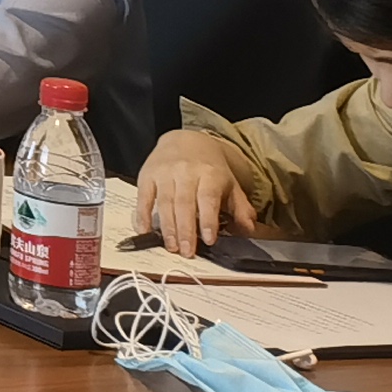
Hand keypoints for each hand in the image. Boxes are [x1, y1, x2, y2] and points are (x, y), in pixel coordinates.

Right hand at [136, 130, 262, 258]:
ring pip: (164, 202)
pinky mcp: (147, 175)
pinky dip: (143, 215)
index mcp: (210, 174)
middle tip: (187, 251)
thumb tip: (249, 229)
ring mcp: (164, 173)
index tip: (209, 240)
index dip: (208, 220)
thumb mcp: (231, 184)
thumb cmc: (209, 168)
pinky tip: (145, 230)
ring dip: (167, 227)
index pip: (208, 198)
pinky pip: (144, 197)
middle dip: (185, 229)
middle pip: (184, 203)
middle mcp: (185, 172)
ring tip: (171, 247)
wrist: (185, 140)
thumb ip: (241, 208)